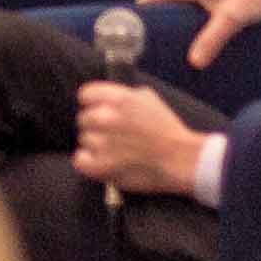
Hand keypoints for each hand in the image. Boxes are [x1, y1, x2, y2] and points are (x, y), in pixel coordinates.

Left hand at [71, 82, 203, 197]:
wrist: (180, 159)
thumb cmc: (167, 130)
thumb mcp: (148, 99)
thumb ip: (123, 95)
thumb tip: (105, 97)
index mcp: (118, 99)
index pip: (85, 94)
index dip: (92, 104)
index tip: (98, 111)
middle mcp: (106, 118)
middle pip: (83, 118)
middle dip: (96, 126)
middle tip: (112, 135)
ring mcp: (102, 143)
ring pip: (84, 140)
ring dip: (95, 146)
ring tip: (115, 150)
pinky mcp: (101, 166)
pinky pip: (79, 160)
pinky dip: (88, 162)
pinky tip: (102, 162)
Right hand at [137, 0, 260, 67]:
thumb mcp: (232, 18)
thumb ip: (211, 40)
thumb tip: (194, 62)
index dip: (140, 10)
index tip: (132, 28)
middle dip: (157, 16)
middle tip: (153, 39)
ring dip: (175, 13)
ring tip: (175, 36)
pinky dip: (189, 9)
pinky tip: (198, 25)